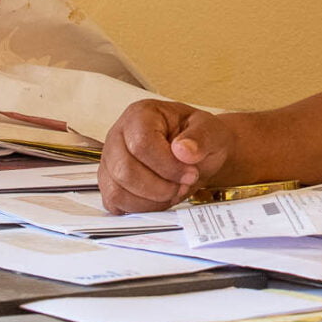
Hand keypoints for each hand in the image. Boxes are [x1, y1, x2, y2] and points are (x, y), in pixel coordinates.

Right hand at [98, 100, 233, 213]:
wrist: (198, 153)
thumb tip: (183, 150)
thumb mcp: (212, 131)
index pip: (142, 144)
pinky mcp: (109, 182)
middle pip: (125, 171)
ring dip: (151, 200)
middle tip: (183, 184)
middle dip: (160, 187)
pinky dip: (140, 207)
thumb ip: (202, 137)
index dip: (168, 166)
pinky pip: (114, 203)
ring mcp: (110, 160)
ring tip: (173, 190)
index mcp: (141, 114)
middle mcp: (118, 135)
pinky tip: (160, 198)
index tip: (190, 173)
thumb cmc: (200, 138)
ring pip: (116, 191)